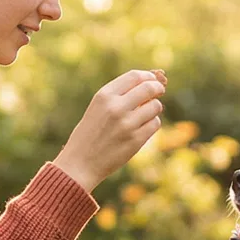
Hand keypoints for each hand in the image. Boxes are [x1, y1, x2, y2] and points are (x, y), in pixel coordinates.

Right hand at [53, 69, 166, 191]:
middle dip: (157, 88)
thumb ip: (119, 95)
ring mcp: (127, 124)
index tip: (152, 80)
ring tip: (144, 114)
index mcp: (104, 96)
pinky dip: (151, 124)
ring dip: (154, 108)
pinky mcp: (136, 140)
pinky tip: (141, 128)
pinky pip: (155, 124)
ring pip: (155, 106)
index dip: (148, 76)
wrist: (80, 163)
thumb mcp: (98, 107)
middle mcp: (116, 107)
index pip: (135, 76)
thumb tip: (151, 82)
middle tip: (159, 91)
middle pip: (149, 88)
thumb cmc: (90, 133)